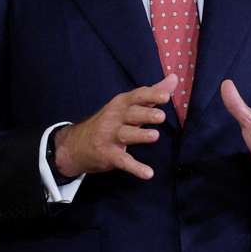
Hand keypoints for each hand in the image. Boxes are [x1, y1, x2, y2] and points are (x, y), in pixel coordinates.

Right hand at [54, 73, 177, 179]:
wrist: (76, 144)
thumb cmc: (110, 122)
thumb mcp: (127, 105)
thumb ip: (151, 93)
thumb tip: (174, 78)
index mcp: (121, 104)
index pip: (137, 96)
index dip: (151, 95)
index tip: (166, 96)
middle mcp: (114, 117)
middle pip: (132, 114)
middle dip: (146, 114)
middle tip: (161, 116)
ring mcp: (109, 136)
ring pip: (126, 135)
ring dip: (140, 135)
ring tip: (154, 136)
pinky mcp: (108, 155)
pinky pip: (123, 161)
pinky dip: (135, 167)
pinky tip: (148, 173)